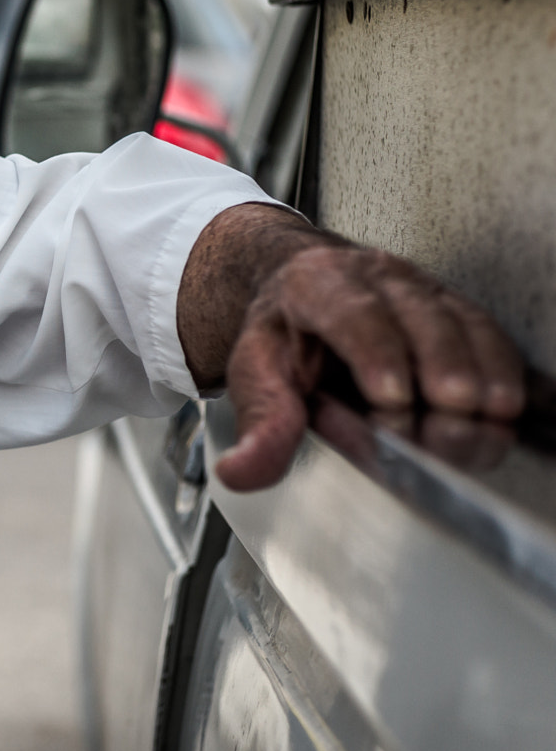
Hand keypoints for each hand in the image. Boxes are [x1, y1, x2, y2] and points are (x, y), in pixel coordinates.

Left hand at [214, 245, 523, 489]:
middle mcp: (376, 277)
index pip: (351, 312)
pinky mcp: (456, 308)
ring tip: (490, 413)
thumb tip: (242, 473)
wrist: (301, 290)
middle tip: (451, 412)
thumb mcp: (256, 372)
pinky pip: (489, 333)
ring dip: (482, 368)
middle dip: (439, 364)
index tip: (392, 397)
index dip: (375, 353)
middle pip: (419, 316)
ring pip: (463, 321)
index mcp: (317, 283)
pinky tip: (509, 406)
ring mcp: (422, 289)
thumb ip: (261, 423)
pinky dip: (504, 369)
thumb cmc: (285, 335)